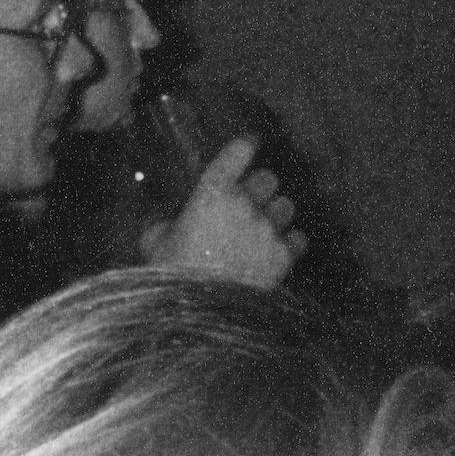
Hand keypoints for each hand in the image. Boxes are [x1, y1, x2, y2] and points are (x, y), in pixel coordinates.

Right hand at [157, 132, 302, 287]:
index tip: (252, 141)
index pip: (237, 154)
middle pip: (269, 178)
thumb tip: (173, 224)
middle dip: (261, 188)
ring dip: (278, 213)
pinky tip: (279, 250)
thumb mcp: (155, 241)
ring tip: (265, 228)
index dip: (246, 145)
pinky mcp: (285, 255)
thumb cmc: (171, 274)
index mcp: (210, 193)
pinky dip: (291, 242)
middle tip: (251, 202)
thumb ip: (167, 223)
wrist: (199, 313)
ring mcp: (268, 229)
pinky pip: (299, 238)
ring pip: (287, 206)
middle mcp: (244, 204)